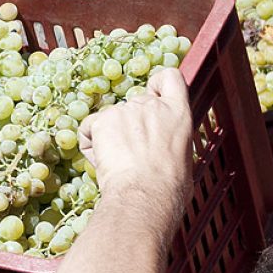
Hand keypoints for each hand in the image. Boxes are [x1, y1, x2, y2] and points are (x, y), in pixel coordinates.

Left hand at [78, 67, 193, 212]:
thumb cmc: (168, 188)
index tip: (153, 95)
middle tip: (130, 153)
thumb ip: (170, 143)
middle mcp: (151, 105)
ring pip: (111, 119)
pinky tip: (102, 161)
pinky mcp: (102, 120)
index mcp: (178, 114)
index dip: (158, 84)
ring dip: (110, 137)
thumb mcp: (183, 159)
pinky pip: (89, 128)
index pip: (170, 78)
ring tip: (118, 164)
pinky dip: (91, 143)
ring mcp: (124, 110)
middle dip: (129, 125)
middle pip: (135, 104)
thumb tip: (165, 154)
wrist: (145, 194)